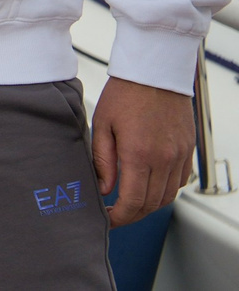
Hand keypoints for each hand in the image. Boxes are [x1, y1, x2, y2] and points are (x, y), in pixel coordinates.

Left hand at [92, 76, 195, 224]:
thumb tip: (103, 189)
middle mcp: (164, 159)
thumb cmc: (125, 93)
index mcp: (140, 154)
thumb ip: (102, 160)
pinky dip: (164, 190)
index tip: (107, 219)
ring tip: (130, 202)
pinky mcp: (188, 150)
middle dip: (133, 215)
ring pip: (168, 196)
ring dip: (150, 205)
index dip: (120, 216)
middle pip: (152, 204)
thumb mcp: (102, 124)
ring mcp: (180, 155)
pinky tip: (149, 184)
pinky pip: (180, 181)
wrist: (154, 72)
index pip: (133, 201)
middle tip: (115, 214)